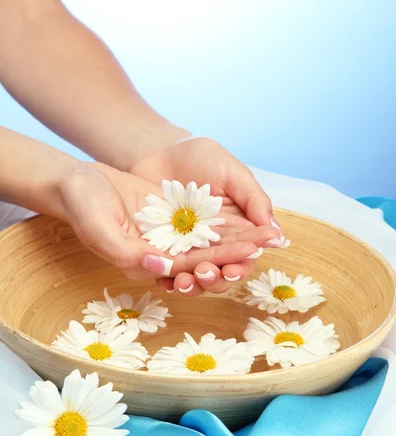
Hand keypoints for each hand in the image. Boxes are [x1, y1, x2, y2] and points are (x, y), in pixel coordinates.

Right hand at [57, 163, 270, 283]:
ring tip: (264, 233)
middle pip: (204, 258)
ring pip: (206, 242)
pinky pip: (200, 223)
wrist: (78, 181)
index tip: (248, 253)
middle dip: (235, 253)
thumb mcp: (100, 228)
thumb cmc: (82, 204)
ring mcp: (165, 237)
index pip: (188, 267)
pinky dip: (222, 222)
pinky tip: (245, 217)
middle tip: (266, 244)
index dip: (219, 261)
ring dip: (234, 239)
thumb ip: (128, 252)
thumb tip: (162, 267)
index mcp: (143, 264)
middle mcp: (158, 255)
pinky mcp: (170, 219)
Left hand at [129, 137, 285, 294]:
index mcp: (238, 227)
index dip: (242, 265)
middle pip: (222, 271)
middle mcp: (216, 242)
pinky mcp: (164, 248)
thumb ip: (254, 201)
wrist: (158, 150)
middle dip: (216, 279)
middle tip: (205, 273)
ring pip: (196, 276)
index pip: (245, 254)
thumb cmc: (201, 157)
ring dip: (193, 285)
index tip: (234, 268)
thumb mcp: (232, 173)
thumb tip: (277, 234)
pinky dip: (166, 279)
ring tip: (184, 282)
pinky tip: (164, 282)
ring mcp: (189, 247)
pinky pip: (167, 270)